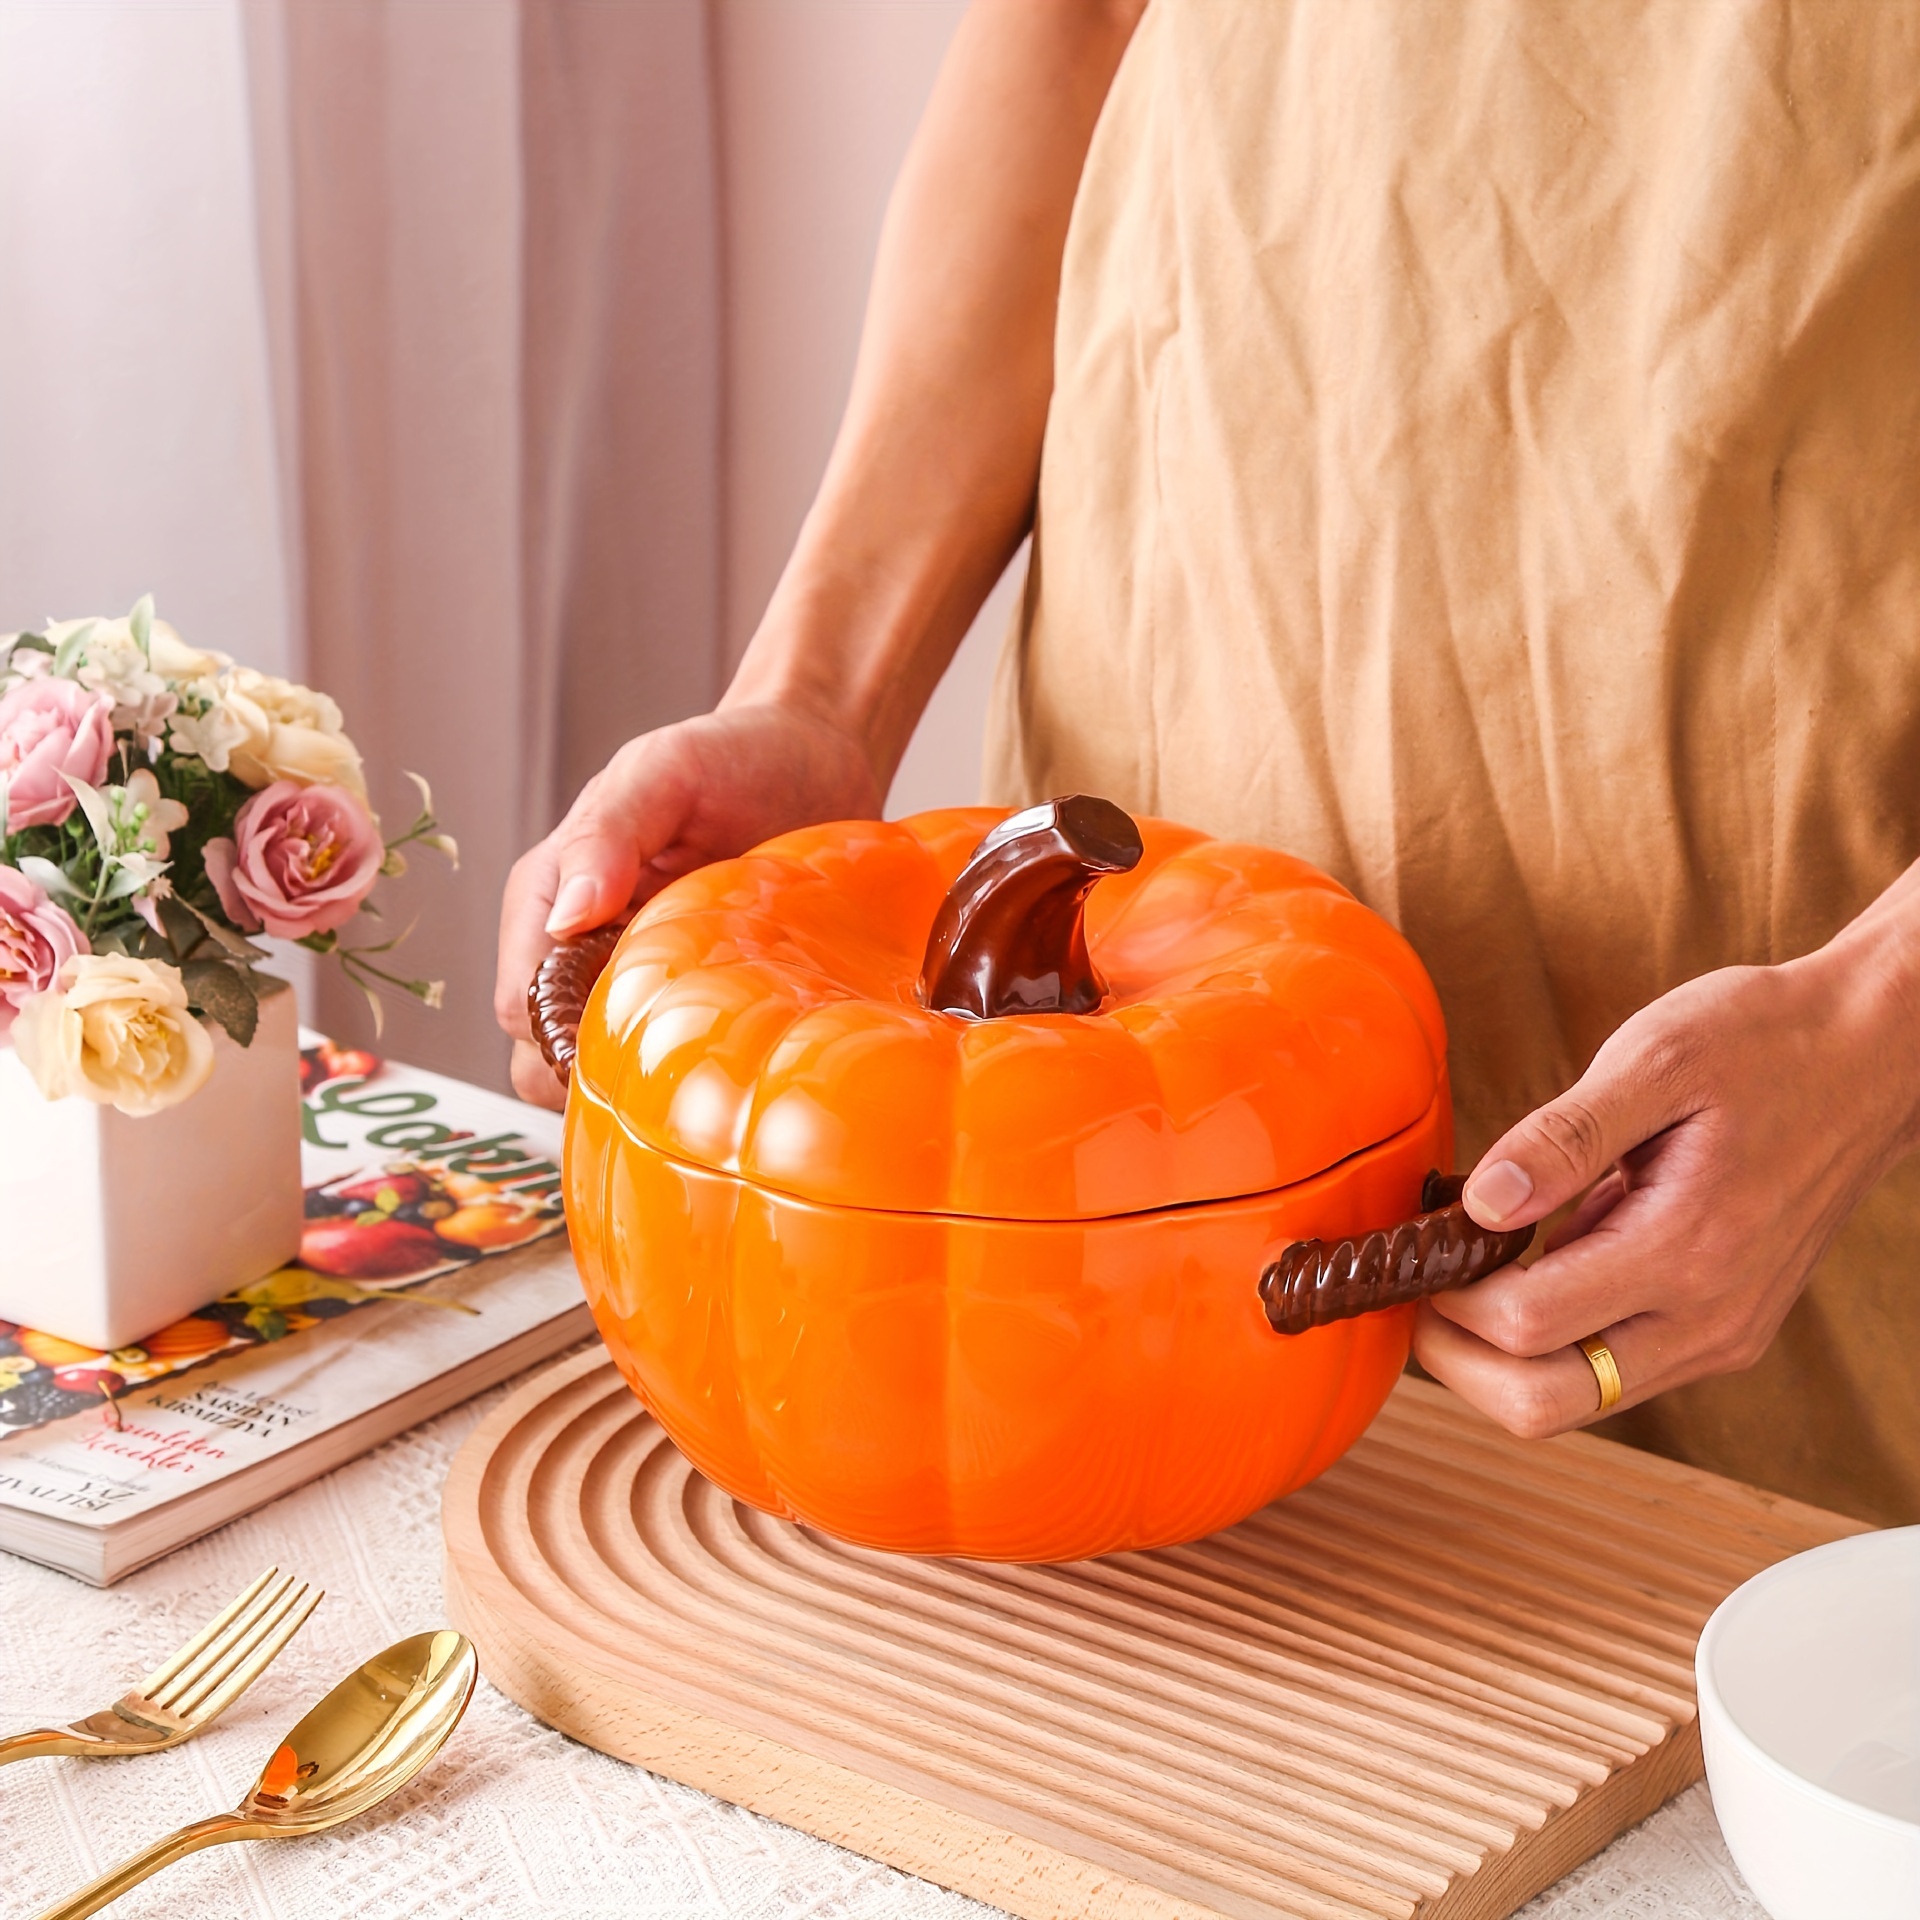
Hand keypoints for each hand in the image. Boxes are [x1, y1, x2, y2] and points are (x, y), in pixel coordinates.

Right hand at [495, 700, 881, 1106]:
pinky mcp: (698, 998)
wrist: (820, 757)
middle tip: (680, 1041)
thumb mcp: (665, 770)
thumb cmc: (735, 754)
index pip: (522, 1006)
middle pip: (551, 1056)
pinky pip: (676, 1058)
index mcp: (553, 897)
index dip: (558, 1035)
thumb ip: (608, 833)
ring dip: (652, 1069)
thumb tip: (565, 919)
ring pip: (609, 1069)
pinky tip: (745, 1036)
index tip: (631, 1028)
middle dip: (597, 1069)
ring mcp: (640, 979)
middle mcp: (585, 949)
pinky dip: (698, 1063)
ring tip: (716, 1032)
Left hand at [1411, 926, 1919, 1437]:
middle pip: (1541, 1405)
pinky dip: (1554, 1335)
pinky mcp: (1719, 1330)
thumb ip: (1561, 1137)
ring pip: (1575, 1399)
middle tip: (1423, 1282)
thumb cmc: (1765, 1043)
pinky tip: (1535, 1258)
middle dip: (1458, 1359)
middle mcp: (1707, 1320)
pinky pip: (1610, 1367)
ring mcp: (1718, 1335)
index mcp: (1686, 1252)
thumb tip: (1480, 1204)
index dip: (1447, 1299)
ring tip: (1472, 1262)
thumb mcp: (1655, 1057)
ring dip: (1501, 1353)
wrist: (1873, 1056)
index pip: (1524, 1330)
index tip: (1421, 1243)